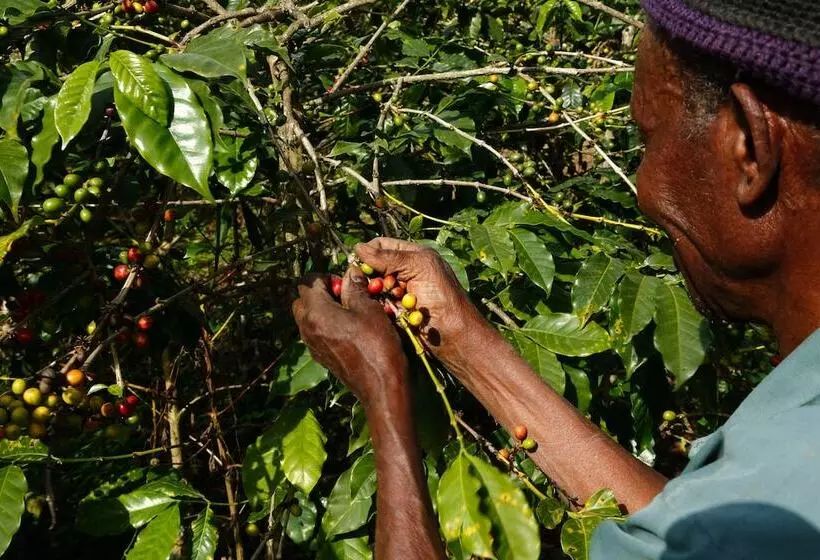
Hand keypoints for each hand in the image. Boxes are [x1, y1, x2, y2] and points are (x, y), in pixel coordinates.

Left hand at [292, 267, 408, 409]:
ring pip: (308, 316)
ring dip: (325, 308)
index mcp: (315, 312)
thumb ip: (355, 288)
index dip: (327, 276)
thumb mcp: (369, 310)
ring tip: (351, 312)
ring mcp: (311, 344)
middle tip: (347, 295)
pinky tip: (351, 330)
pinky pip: (316, 332)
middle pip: (303, 299)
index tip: (347, 283)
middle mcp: (307, 328)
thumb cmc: (377, 345)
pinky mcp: (320, 356)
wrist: (381, 387)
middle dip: (322, 292)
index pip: (307, 281)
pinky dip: (328, 324)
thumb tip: (350, 273)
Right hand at [355, 238, 488, 365]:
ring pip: (372, 287)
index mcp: (413, 255)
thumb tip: (358, 248)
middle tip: (384, 286)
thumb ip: (389, 257)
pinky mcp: (393, 312)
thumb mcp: (419, 267)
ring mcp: (397, 293)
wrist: (454, 335)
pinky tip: (391, 312)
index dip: (368, 253)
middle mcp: (404, 272)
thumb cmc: (443, 297)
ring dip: (378, 293)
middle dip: (373, 276)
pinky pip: (376, 305)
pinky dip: (380, 308)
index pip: (380, 246)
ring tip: (394, 300)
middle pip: (373, 267)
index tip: (360, 264)